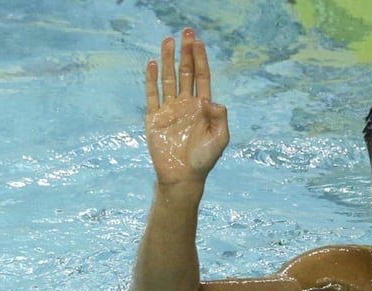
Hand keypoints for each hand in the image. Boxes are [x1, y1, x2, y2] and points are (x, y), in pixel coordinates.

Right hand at [144, 28, 229, 186]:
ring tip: (168, 41)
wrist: (182, 177)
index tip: (198, 43)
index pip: (202, 77)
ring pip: (168, 79)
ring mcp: (170, 110)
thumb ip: (220, 118)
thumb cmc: (204, 159)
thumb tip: (211, 99)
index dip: (200, 60)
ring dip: (168, 60)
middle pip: (186, 73)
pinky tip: (152, 64)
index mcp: (203, 107)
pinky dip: (151, 79)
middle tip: (186, 33)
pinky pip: (152, 95)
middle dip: (186, 53)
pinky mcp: (155, 118)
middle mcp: (186, 104)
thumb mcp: (220, 138)